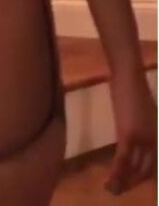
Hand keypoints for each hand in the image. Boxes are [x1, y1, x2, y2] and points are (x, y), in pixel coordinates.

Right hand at [105, 68, 156, 194]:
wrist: (128, 74)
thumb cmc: (131, 87)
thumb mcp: (140, 110)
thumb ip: (140, 125)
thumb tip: (134, 134)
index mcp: (157, 133)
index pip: (153, 162)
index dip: (143, 175)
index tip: (131, 182)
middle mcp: (153, 138)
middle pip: (146, 168)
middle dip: (133, 181)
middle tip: (119, 189)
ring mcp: (142, 137)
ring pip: (134, 166)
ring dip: (123, 180)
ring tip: (112, 189)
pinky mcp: (128, 134)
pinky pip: (123, 159)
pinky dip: (117, 171)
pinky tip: (110, 179)